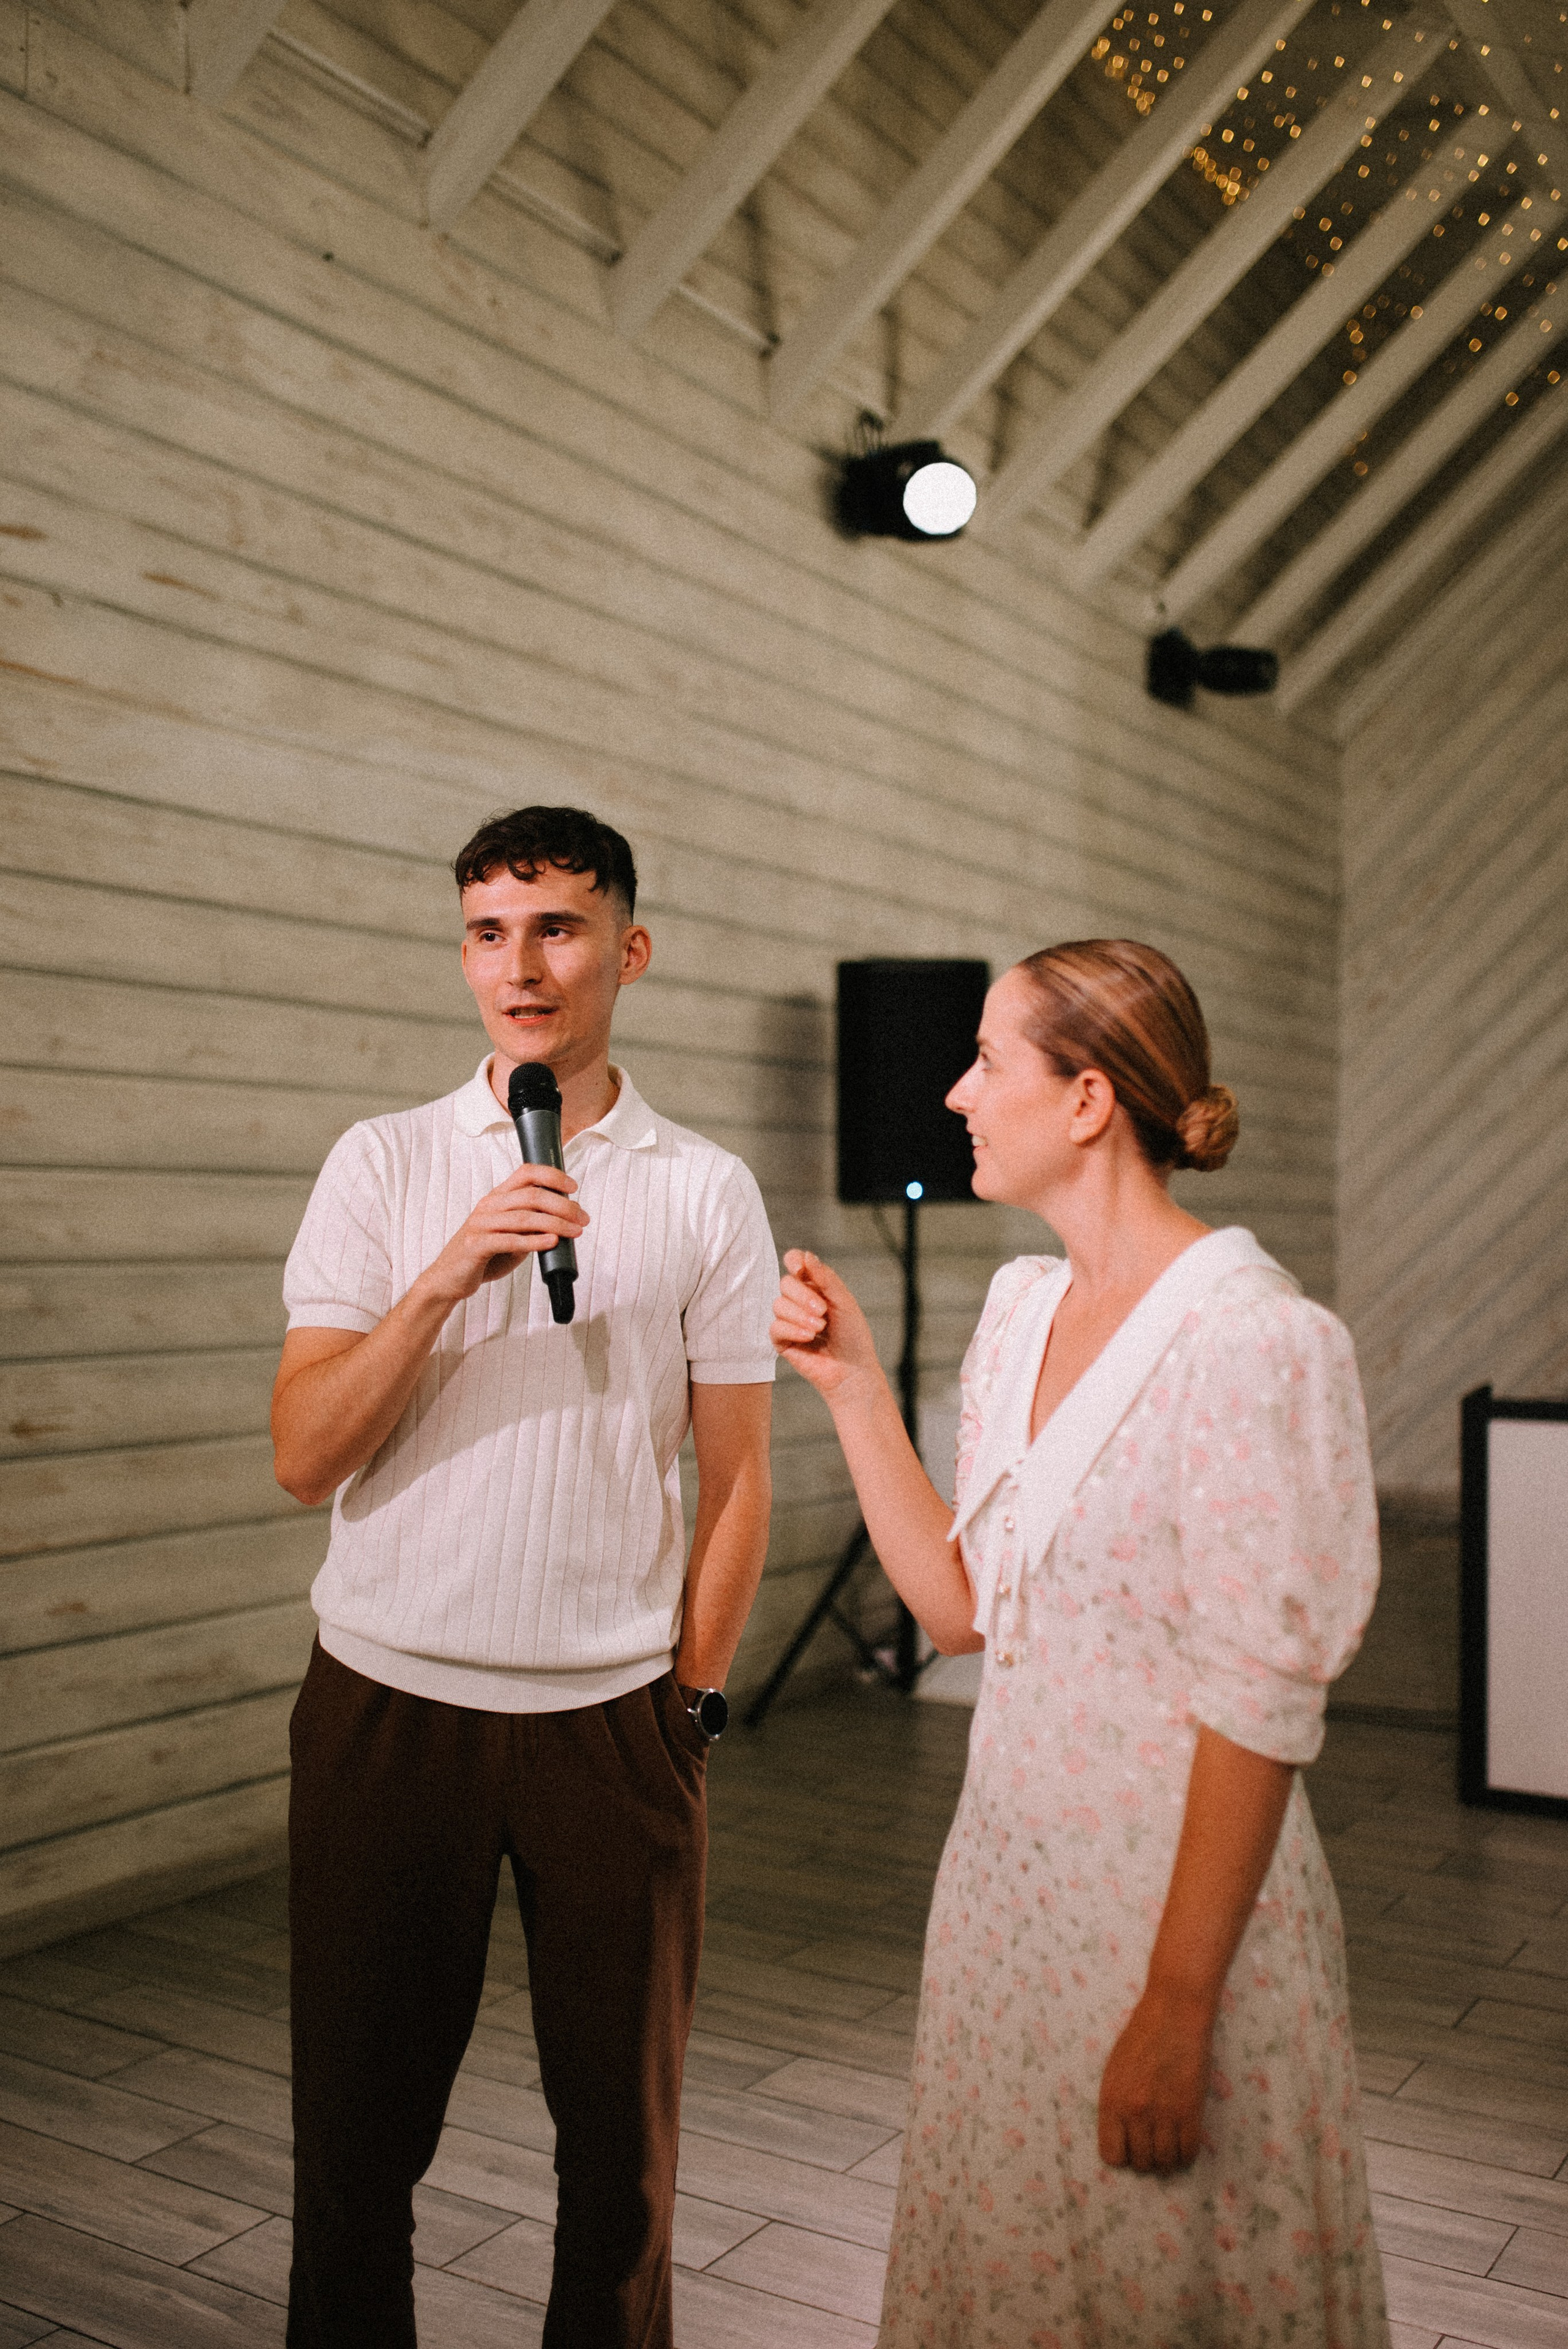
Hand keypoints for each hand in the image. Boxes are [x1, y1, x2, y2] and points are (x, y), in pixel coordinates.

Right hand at [419, 1165, 588, 1304]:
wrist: (449, 1278)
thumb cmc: (484, 1255)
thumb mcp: (511, 1235)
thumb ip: (531, 1225)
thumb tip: (564, 1222)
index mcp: (498, 1197)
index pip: (526, 1173)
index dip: (552, 1175)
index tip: (573, 1187)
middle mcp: (489, 1205)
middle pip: (531, 1195)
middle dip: (563, 1205)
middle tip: (583, 1218)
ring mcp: (481, 1224)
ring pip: (524, 1217)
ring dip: (556, 1223)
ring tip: (576, 1232)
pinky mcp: (476, 1245)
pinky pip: (509, 1240)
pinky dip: (534, 1241)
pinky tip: (552, 1242)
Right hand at [770, 1251, 883, 1403]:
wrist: (853, 1370)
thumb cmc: (853, 1336)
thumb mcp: (844, 1303)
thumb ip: (826, 1279)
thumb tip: (806, 1255)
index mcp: (815, 1287)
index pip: (795, 1263)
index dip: (793, 1260)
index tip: (800, 1268)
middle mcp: (799, 1301)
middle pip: (785, 1283)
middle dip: (802, 1296)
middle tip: (823, 1311)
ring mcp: (789, 1321)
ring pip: (778, 1305)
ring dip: (800, 1315)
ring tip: (820, 1328)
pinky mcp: (782, 1341)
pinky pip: (775, 1327)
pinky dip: (792, 1330)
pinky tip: (809, 1337)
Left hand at [1097, 1984, 1212, 2173]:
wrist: (1174, 2013)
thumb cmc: (1142, 2036)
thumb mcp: (1115, 2069)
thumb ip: (1116, 2104)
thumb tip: (1122, 2139)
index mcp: (1111, 2100)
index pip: (1112, 2155)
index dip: (1122, 2155)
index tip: (1130, 2148)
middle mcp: (1135, 2112)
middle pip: (1141, 2162)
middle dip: (1146, 2159)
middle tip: (1153, 2146)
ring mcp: (1164, 2113)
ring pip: (1165, 2162)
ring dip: (1167, 2160)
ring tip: (1169, 2147)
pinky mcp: (1191, 2110)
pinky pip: (1189, 2152)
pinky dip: (1187, 2154)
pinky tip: (1185, 2142)